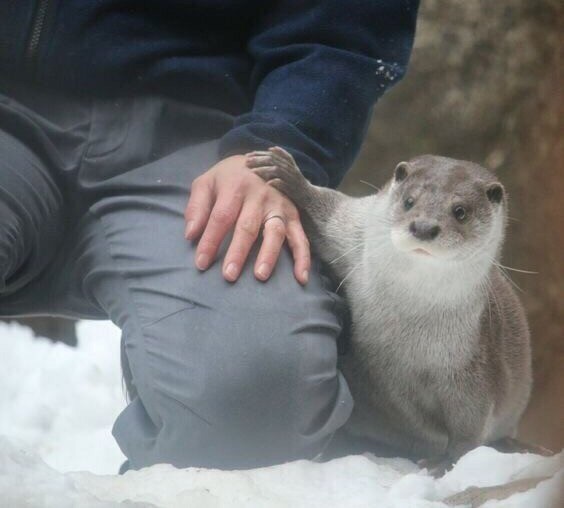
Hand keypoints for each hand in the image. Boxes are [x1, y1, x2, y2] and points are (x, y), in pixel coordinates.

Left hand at [184, 155, 309, 283]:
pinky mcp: (293, 214)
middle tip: (229, 275)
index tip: (201, 263)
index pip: (221, 217)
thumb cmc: (229, 178)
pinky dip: (303, 257)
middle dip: (238, 252)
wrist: (262, 159)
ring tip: (260, 275)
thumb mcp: (207, 182)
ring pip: (275, 232)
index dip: (210, 240)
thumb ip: (196, 207)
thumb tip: (191, 235)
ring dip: (269, 254)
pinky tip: (301, 277)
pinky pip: (300, 237)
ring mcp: (279, 206)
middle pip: (247, 227)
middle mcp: (260, 196)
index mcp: (236, 186)